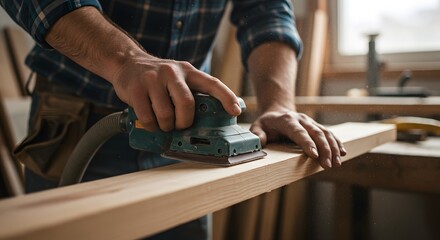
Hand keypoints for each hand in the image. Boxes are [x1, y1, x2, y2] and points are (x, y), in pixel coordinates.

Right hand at [44, 7, 240, 131]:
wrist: (127, 63)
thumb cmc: (158, 78)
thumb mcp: (178, 78)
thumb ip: (192, 92)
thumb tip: (211, 119)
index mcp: (188, 71)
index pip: (212, 83)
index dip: (226, 97)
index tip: (235, 111)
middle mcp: (172, 72)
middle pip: (187, 104)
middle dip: (184, 122)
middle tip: (180, 126)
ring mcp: (153, 79)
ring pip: (166, 114)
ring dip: (166, 126)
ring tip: (163, 124)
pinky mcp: (136, 89)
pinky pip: (147, 117)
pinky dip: (151, 126)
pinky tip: (150, 122)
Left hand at [250, 109, 346, 168]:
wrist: (278, 111)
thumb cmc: (267, 123)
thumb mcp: (257, 126)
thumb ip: (257, 134)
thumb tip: (261, 141)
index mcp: (287, 120)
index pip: (299, 132)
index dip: (307, 143)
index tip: (314, 155)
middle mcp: (302, 120)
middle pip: (316, 133)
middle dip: (324, 149)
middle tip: (327, 165)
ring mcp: (311, 122)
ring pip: (326, 133)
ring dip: (333, 148)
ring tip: (336, 163)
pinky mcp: (316, 127)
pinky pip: (329, 134)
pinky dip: (337, 143)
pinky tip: (343, 153)